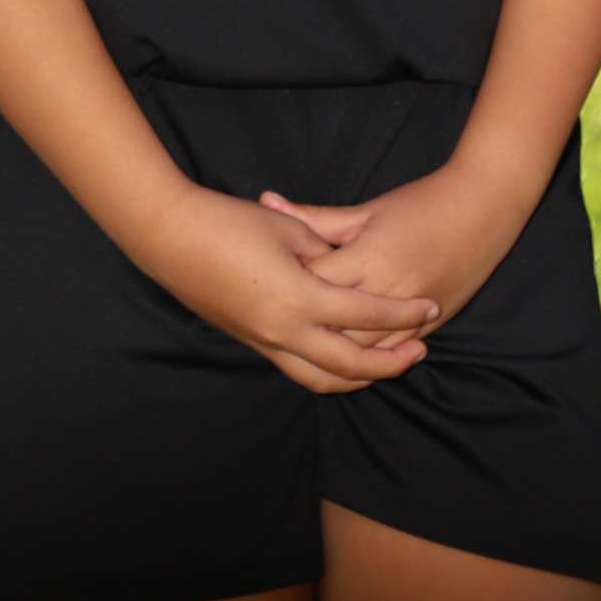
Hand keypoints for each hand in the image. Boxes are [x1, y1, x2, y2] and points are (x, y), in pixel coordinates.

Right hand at [128, 186, 439, 394]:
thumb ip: (326, 251)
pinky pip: (297, 368)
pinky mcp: (250, 341)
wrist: (169, 235)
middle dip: (389, 362)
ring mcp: (262, 341)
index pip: (366, 315)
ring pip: (321, 379)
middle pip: (349, 364)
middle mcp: (281, 331)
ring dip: (357, 377)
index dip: (403, 313)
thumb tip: (356, 269)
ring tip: (387, 362)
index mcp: (298, 297)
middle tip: (419, 350)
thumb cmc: (229, 221)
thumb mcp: (287, 229)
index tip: (431, 307)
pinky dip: (326, 370)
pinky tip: (343, 356)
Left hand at [260, 162, 537, 335]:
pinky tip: (343, 359)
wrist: (484, 208)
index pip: (316, 286)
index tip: (261, 285)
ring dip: (334, 352)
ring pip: (363, 351)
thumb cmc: (423, 203)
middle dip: (305, 327)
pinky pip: (391, 353)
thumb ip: (316, 217)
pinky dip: (367, 359)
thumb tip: (267, 202)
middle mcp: (389, 292)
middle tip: (274, 323)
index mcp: (369, 259)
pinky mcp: (430, 324)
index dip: (286, 286)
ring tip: (303, 347)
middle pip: (334, 327)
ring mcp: (412, 314)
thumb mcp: (368, 210)